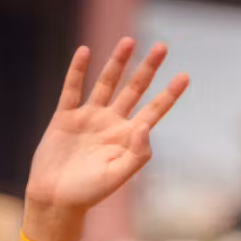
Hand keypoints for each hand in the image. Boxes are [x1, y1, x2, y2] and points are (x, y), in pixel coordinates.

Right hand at [26, 39, 187, 213]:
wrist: (55, 199)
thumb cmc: (89, 192)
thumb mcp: (118, 175)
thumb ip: (137, 153)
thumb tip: (146, 125)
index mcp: (129, 138)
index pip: (154, 110)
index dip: (169, 94)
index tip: (185, 76)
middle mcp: (111, 123)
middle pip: (134, 89)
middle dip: (147, 69)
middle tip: (162, 46)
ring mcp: (89, 118)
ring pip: (106, 83)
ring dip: (117, 62)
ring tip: (129, 41)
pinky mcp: (65, 117)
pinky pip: (72, 89)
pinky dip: (77, 71)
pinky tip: (85, 51)